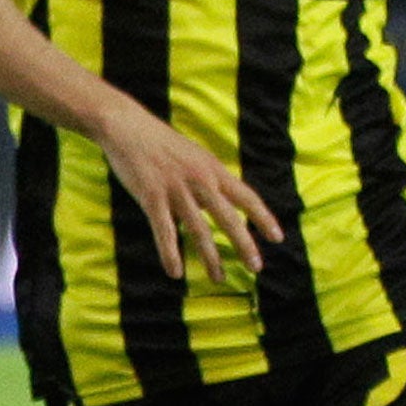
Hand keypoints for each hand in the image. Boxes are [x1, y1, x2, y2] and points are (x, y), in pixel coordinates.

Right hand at [92, 98, 282, 282]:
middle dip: (245, 245)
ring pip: (199, 230)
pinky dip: (170, 254)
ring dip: (210, 258)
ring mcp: (176, 190)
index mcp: (213, 170)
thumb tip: (218, 201)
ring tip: (218, 278)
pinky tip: (175, 274)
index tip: (277, 238)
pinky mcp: (151, 198)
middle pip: (229, 218)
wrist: (128, 128)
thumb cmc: (160, 144)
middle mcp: (200, 181)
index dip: (264, 218)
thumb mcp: (193, 157)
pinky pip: (164, 232)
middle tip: (256, 268)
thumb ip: (208, 179)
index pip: (247, 197)